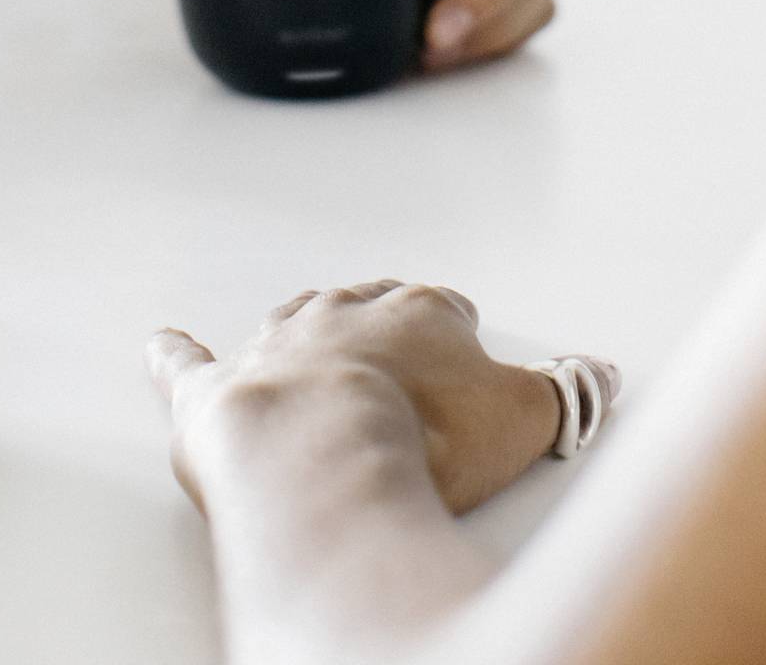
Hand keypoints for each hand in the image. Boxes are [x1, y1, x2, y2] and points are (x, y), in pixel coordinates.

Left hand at [149, 280, 616, 514]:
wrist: (323, 457)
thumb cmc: (421, 437)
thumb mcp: (524, 416)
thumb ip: (566, 393)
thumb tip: (604, 376)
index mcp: (417, 310)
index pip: (444, 309)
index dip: (455, 339)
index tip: (462, 362)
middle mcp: (342, 313)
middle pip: (364, 310)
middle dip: (376, 335)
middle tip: (392, 376)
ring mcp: (274, 346)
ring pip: (287, 327)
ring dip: (297, 344)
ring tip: (308, 360)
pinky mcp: (213, 390)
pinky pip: (186, 362)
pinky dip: (174, 354)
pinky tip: (161, 343)